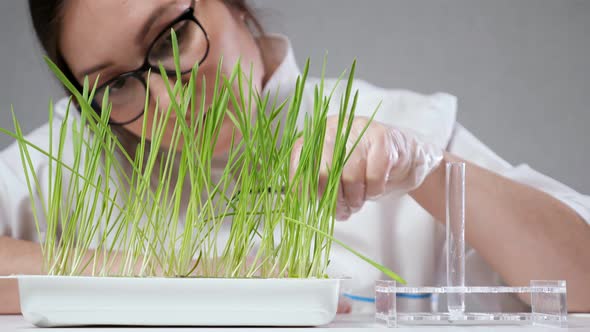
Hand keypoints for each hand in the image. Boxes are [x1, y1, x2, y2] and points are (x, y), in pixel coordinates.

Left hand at [292, 116, 442, 220]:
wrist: (402, 156)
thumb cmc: (362, 168)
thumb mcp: (335, 174)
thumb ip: (317, 183)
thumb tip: (302, 204)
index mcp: (315, 136)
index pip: (300, 161)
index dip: (303, 187)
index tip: (311, 205)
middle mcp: (332, 128)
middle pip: (324, 172)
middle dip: (333, 200)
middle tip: (342, 211)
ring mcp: (358, 130)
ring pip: (350, 177)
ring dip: (355, 199)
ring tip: (358, 203)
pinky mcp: (381, 137)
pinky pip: (373, 176)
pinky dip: (373, 191)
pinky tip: (374, 191)